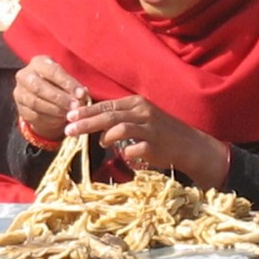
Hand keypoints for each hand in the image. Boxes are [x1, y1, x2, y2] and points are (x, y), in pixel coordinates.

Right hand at [12, 56, 87, 140]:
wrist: (46, 100)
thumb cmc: (60, 85)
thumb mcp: (67, 81)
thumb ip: (74, 86)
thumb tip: (82, 94)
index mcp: (38, 63)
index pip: (52, 71)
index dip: (67, 83)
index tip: (81, 94)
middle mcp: (24, 75)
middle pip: (39, 86)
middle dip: (59, 97)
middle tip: (75, 106)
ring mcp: (19, 92)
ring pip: (35, 102)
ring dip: (55, 109)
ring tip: (70, 113)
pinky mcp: (20, 108)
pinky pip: (33, 114)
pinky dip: (49, 118)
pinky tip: (61, 119)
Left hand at [64, 95, 229, 189]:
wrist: (189, 146)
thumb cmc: (161, 132)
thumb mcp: (141, 118)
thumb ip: (119, 118)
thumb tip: (91, 122)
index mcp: (137, 103)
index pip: (107, 104)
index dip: (86, 110)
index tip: (69, 116)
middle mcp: (143, 112)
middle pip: (108, 115)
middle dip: (86, 123)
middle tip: (68, 130)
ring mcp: (150, 129)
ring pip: (119, 128)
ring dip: (105, 137)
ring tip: (99, 144)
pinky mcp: (155, 146)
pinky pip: (132, 150)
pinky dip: (125, 153)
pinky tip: (125, 155)